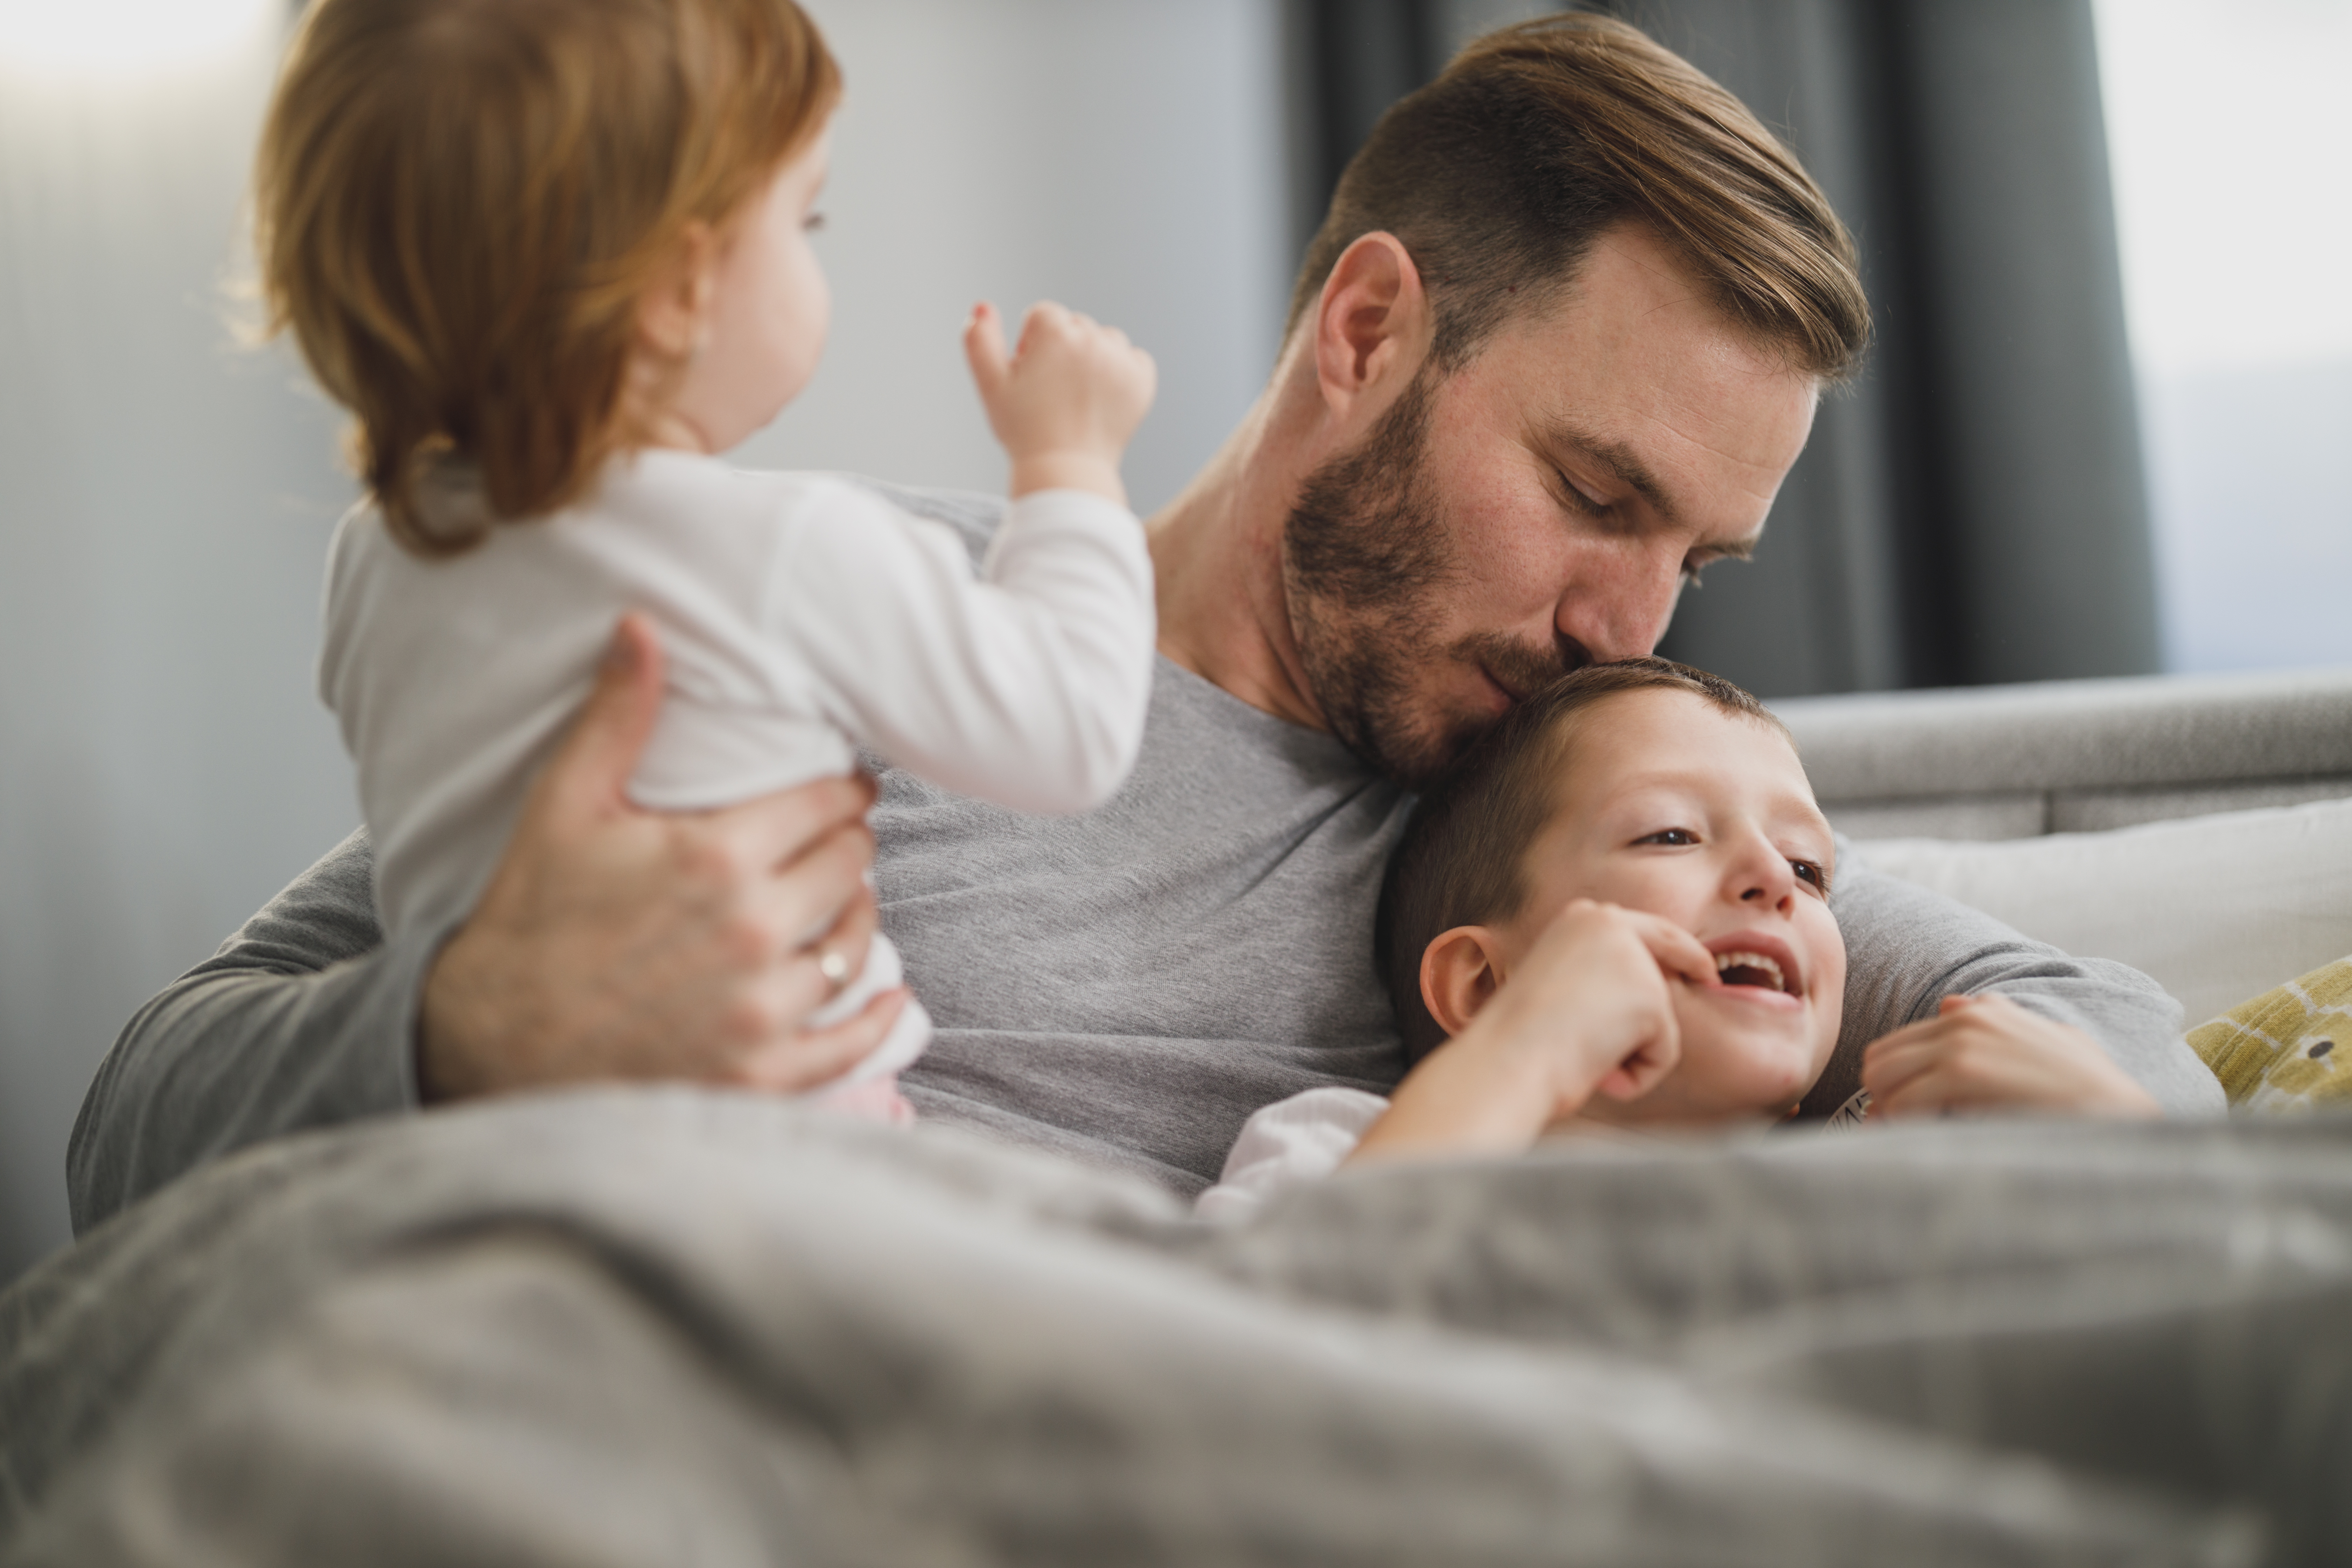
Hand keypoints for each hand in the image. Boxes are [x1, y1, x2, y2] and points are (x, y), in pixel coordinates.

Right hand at [417, 614, 908, 1101]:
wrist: (491, 1041)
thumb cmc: (530, 917)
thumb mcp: (565, 805)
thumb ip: (618, 715)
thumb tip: (641, 624)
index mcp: (717, 859)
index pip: (826, 804)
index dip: (842, 788)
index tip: (845, 785)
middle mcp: (753, 934)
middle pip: (849, 867)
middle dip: (848, 844)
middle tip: (839, 837)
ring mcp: (760, 1011)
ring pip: (855, 944)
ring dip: (858, 916)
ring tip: (846, 898)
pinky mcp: (758, 1074)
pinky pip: (847, 1044)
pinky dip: (875, 1019)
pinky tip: (889, 996)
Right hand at [963, 300, 1155, 502]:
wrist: (1065, 471)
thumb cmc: (1024, 431)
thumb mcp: (991, 385)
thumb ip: (979, 340)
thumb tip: (983, 306)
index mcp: (1055, 333)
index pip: (1042, 316)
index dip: (1031, 345)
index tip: (1030, 376)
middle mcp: (1092, 339)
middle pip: (1074, 325)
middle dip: (1061, 349)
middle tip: (1052, 391)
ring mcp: (1120, 360)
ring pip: (1105, 339)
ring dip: (1092, 357)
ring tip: (1077, 394)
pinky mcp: (1142, 380)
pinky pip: (1134, 358)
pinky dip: (1121, 371)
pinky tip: (1102, 396)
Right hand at [1352, 900, 1710, 1162]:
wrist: (1509, 1060)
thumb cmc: (1520, 1040)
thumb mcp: (1560, 990)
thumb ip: (1599, 979)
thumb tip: (1638, 1002)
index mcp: (1579, 919)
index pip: (1644, 927)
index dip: (1678, 947)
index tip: (1700, 964)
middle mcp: (1608, 923)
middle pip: (1671, 947)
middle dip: (1695, 964)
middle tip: (1710, 980)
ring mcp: (1632, 958)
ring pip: (1662, 1013)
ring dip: (1635, 1049)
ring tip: (1590, 1059)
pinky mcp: (1651, 998)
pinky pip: (1663, 1049)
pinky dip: (1640, 1073)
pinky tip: (1602, 1071)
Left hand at [1861, 994, 2160, 1118]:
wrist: (2120, 1112)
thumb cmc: (2087, 1088)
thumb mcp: (2047, 1039)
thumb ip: (2000, 1021)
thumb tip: (1949, 1005)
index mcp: (1982, 1009)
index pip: (1902, 1043)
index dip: (1893, 1082)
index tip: (1896, 1114)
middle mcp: (1966, 1017)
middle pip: (1882, 1057)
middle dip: (1880, 1096)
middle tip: (1892, 1132)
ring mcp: (1963, 1041)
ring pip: (1883, 1076)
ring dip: (1887, 1113)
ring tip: (1904, 1142)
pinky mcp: (1964, 1071)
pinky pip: (1903, 1099)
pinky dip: (1900, 1124)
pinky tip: (1918, 1143)